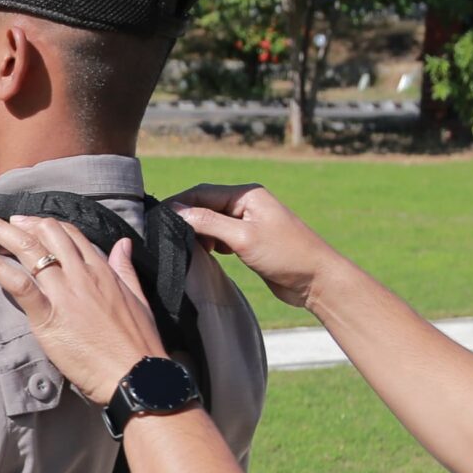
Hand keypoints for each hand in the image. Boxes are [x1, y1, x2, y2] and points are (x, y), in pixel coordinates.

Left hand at [0, 214, 161, 404]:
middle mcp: (81, 274)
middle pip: (46, 234)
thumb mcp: (138, 298)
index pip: (69, 234)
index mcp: (101, 270)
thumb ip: (125, 268)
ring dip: (0, 232)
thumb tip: (122, 244)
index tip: (27, 223)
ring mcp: (64, 293)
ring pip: (28, 250)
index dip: (44, 224)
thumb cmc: (138, 344)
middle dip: (19, 223)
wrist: (134, 375)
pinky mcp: (48, 317)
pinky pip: (19, 285)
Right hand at [165, 183, 341, 312]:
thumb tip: (177, 212)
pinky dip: (210, 243)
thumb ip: (209, 223)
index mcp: (247, 194)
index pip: (202, 192)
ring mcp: (248, 222)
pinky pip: (220, 235)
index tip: (156, 218)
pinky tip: (206, 254)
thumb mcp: (243, 238)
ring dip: (198, 233)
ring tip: (187, 248)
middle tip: (166, 236)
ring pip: (211, 221)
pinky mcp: (249, 240)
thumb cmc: (286, 255)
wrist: (317, 280)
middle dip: (186, 219)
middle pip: (205, 204)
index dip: (178, 204)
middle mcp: (246, 204)